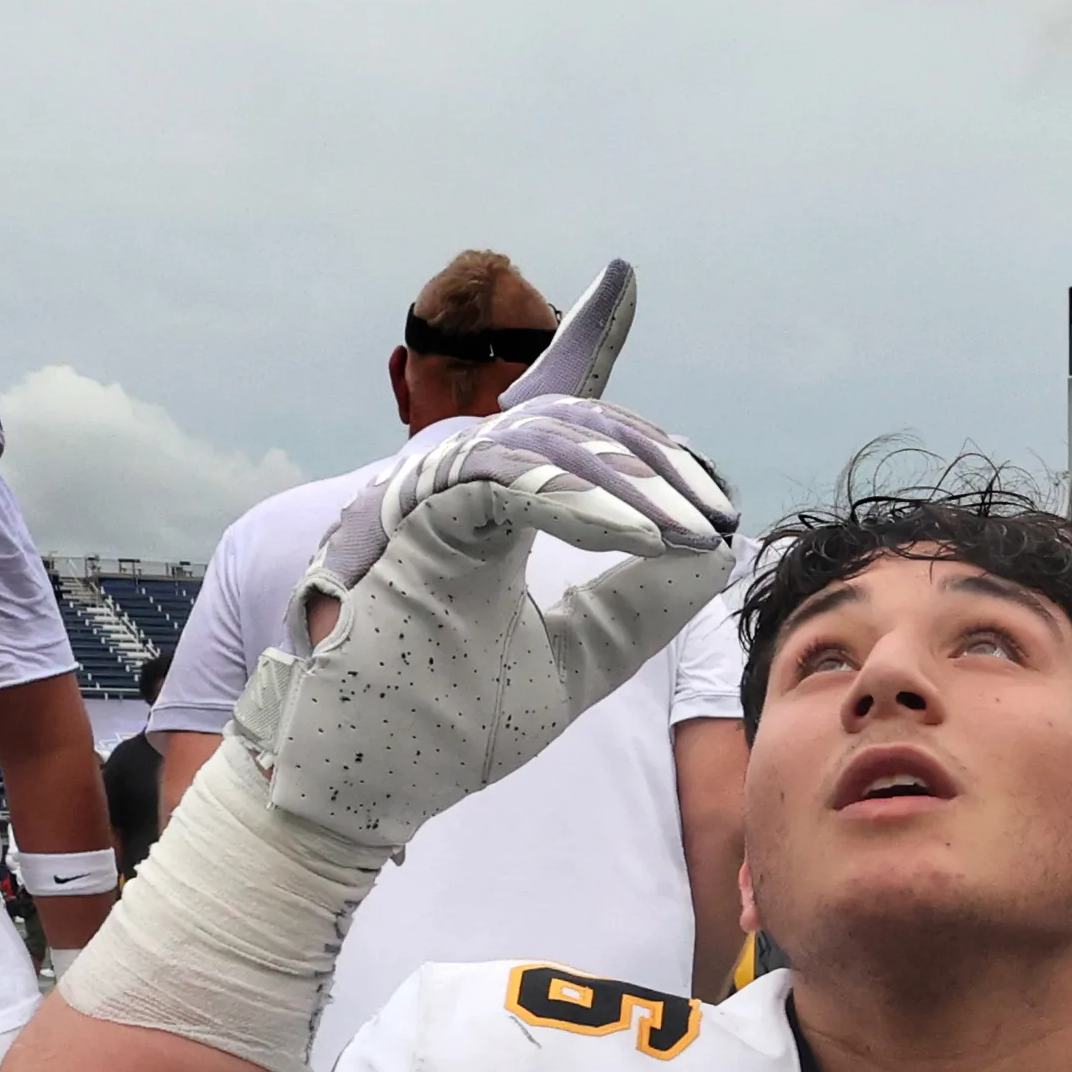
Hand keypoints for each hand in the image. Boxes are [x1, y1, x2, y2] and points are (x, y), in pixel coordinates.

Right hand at [252, 259, 738, 860]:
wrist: (354, 791)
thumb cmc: (442, 729)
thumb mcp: (573, 665)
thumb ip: (635, 609)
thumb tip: (711, 552)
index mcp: (481, 510)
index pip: (538, 414)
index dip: (581, 342)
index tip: (619, 280)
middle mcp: (446, 488)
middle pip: (560, 420)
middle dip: (651, 454)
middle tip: (717, 508)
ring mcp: (421, 500)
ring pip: (536, 439)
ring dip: (629, 482)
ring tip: (694, 530)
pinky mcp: (408, 529)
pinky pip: (501, 482)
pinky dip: (578, 501)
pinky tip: (639, 533)